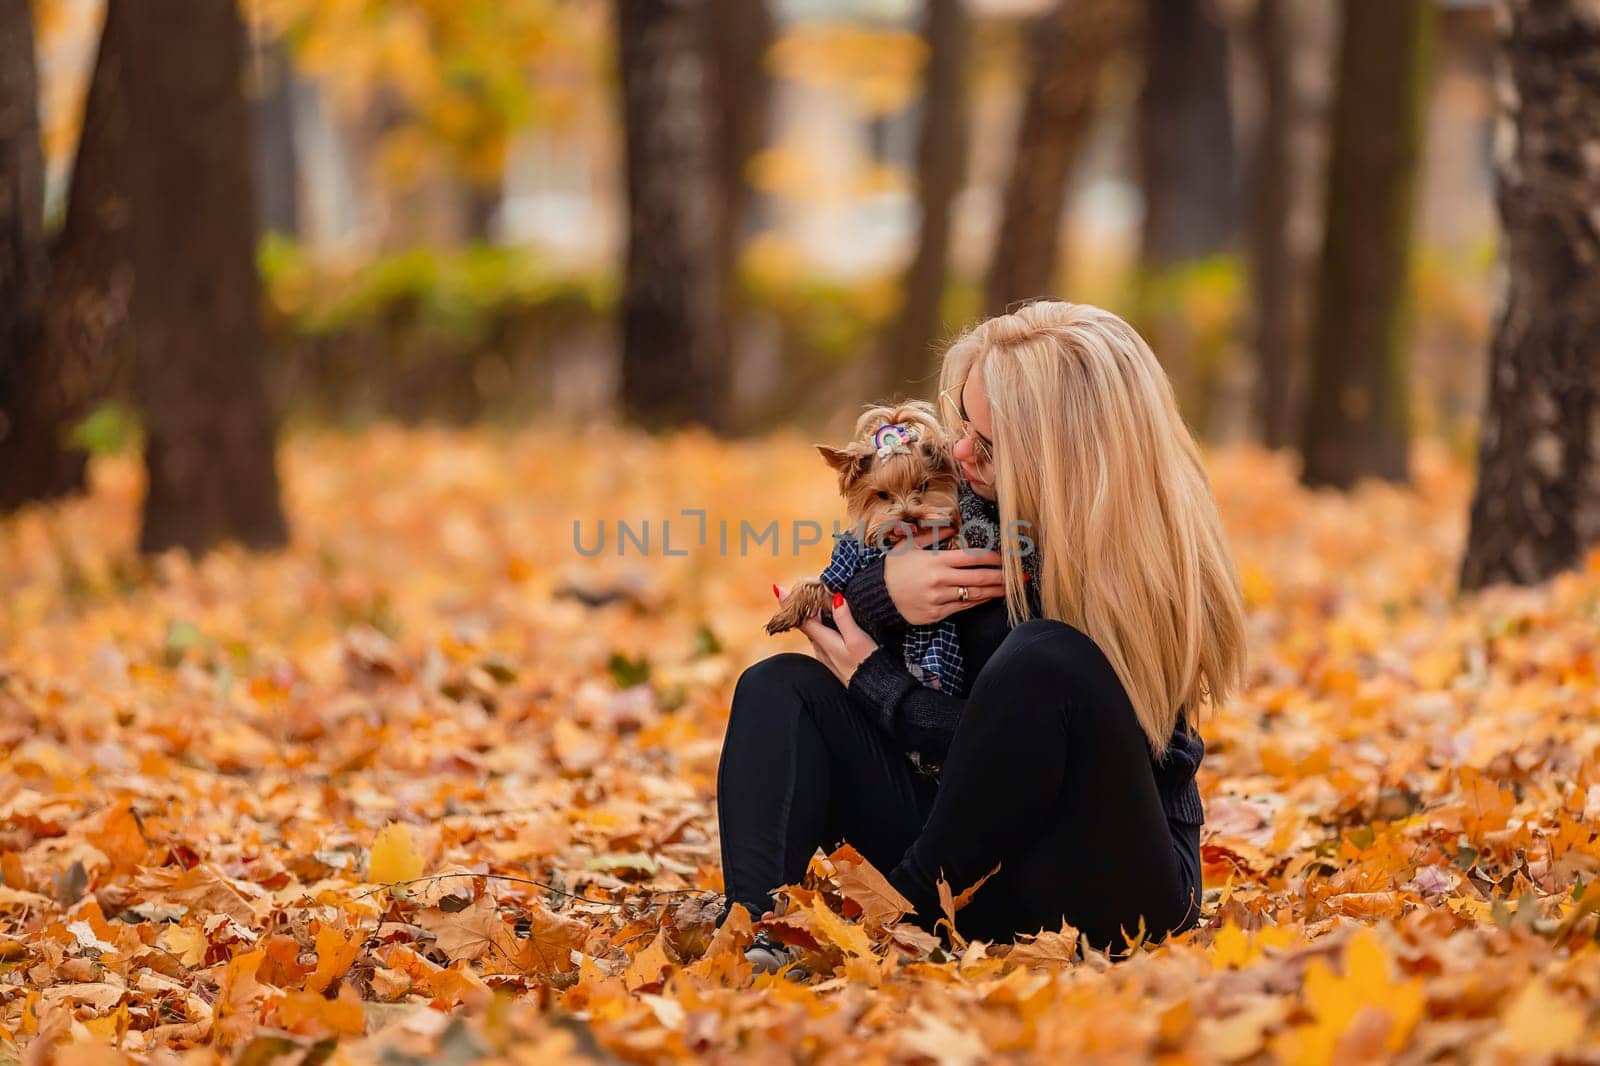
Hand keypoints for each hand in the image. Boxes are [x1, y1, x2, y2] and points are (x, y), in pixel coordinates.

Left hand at [783, 588, 878, 686]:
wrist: (877, 693)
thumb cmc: (868, 666)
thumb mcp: (858, 640)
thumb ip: (845, 619)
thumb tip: (835, 597)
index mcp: (824, 641)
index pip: (802, 620)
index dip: (789, 604)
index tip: (777, 589)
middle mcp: (821, 650)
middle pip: (808, 624)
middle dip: (804, 607)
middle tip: (803, 588)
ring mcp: (828, 658)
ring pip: (817, 633)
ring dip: (815, 618)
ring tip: (818, 601)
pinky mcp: (836, 664)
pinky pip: (824, 641)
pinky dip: (824, 628)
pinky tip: (832, 624)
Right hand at [882, 530, 1005, 625]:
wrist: (875, 595)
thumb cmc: (892, 568)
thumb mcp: (909, 546)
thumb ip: (932, 536)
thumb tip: (952, 529)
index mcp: (935, 561)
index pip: (971, 558)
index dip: (992, 558)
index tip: (1005, 558)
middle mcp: (939, 580)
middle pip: (978, 578)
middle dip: (1001, 577)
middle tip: (1018, 577)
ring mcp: (938, 599)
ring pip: (973, 595)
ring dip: (994, 592)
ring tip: (1009, 589)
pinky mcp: (936, 614)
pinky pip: (962, 607)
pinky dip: (976, 602)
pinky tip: (987, 598)